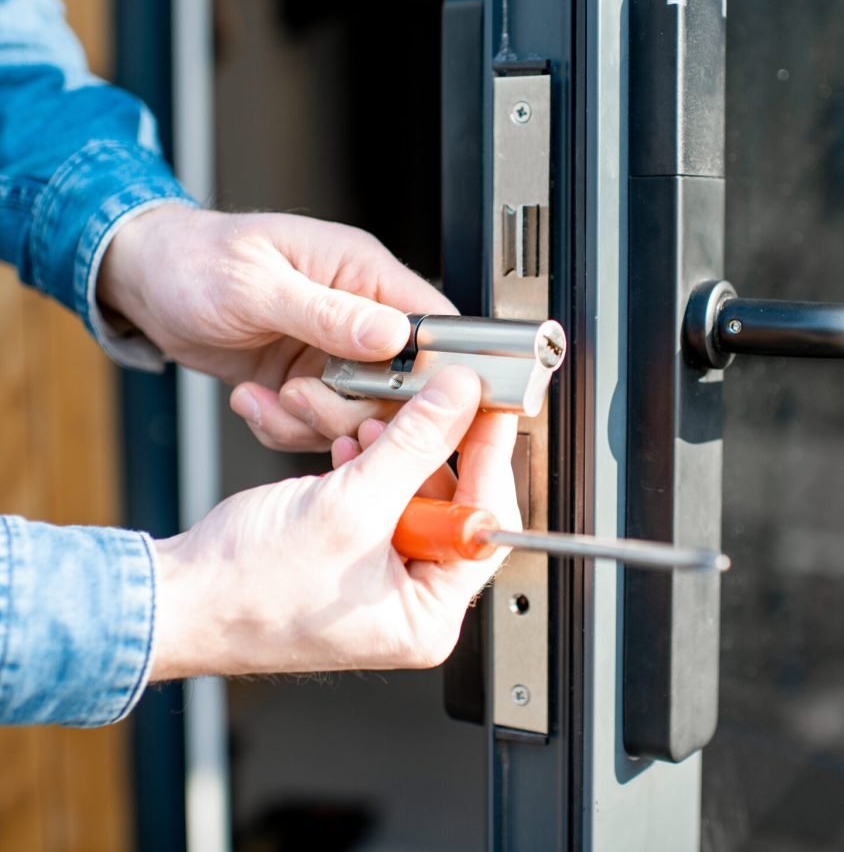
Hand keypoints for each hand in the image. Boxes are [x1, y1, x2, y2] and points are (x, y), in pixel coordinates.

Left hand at [97, 205, 454, 450]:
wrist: (147, 282)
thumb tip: (393, 334)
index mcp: (362, 272)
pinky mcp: (308, 381)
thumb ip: (328, 312)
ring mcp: (334, 353)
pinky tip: (253, 400)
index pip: (433, 323)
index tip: (400, 400)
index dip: (433, 369)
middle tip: (302, 398)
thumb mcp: (256, 285)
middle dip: (354, 407)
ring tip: (269, 398)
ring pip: (360, 414)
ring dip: (312, 421)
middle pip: (401, 384)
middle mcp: (358, 314)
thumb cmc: (194, 260)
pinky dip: (284, 427)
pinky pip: (318, 425)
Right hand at [150, 367, 518, 678]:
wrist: (177, 597)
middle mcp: (412, 602)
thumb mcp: (349, 505)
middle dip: (429, 449)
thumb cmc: (247, 589)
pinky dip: (368, 465)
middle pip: (454, 504)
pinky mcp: (355, 554)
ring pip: (414, 492)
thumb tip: (460, 401)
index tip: (491, 408)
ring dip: (393, 450)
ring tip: (367, 426)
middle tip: (432, 401)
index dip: (489, 458)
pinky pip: (381, 497)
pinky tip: (349, 447)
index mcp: (427, 616)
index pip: (486, 525)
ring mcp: (382, 577)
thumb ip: (414, 445)